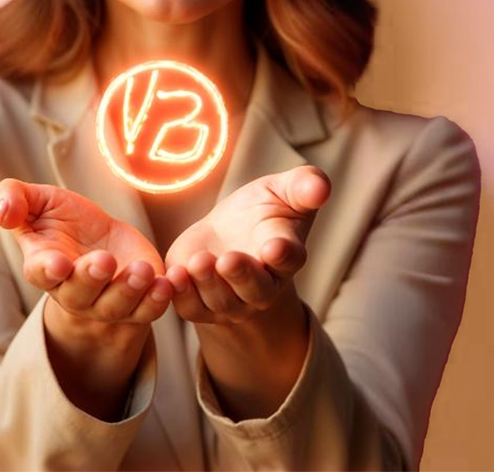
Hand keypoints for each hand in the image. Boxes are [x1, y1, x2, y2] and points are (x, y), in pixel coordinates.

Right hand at [0, 178, 173, 324]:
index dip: (49, 271)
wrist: (100, 234)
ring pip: (117, 306)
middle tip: (103, 261)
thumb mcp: (36, 200)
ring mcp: (107, 300)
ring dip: (130, 290)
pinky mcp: (139, 300)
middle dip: (92, 279)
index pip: (42, 273)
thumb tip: (3, 211)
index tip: (60, 264)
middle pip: (81, 294)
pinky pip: (148, 309)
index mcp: (45, 265)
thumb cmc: (61, 217)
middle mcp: (74, 291)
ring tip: (141, 270)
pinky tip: (169, 282)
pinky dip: (159, 299)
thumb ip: (10, 198)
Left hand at [164, 165, 330, 324]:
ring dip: (208, 284)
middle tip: (228, 260)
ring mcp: (231, 300)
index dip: (283, 254)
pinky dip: (180, 295)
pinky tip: (172, 276)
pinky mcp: (199, 303)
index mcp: (286, 255)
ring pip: (220, 301)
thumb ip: (304, 186)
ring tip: (199, 261)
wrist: (227, 231)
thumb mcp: (282, 190)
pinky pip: (190, 307)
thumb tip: (321, 186)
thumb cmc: (262, 209)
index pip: (290, 259)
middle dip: (242, 276)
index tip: (275, 247)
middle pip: (255, 290)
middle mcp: (262, 286)